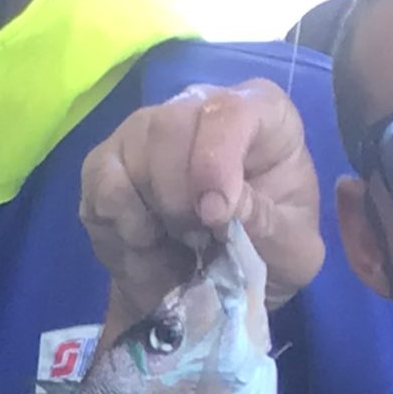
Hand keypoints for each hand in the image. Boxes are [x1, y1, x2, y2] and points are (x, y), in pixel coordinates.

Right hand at [80, 79, 324, 340]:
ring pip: (134, 148)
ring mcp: (147, 131)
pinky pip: (100, 178)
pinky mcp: (108, 162)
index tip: (216, 216)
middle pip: (172, 124)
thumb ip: (269, 226)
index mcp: (261, 115)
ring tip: (177, 241)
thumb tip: (226, 206)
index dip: (216, 162)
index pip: (231, 111)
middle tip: (198, 240)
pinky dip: (120, 220)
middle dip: (180, 194)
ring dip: (152, 209)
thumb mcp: (292, 254)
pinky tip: (145, 240)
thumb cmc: (266, 251)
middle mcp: (199, 108)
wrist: (217, 285)